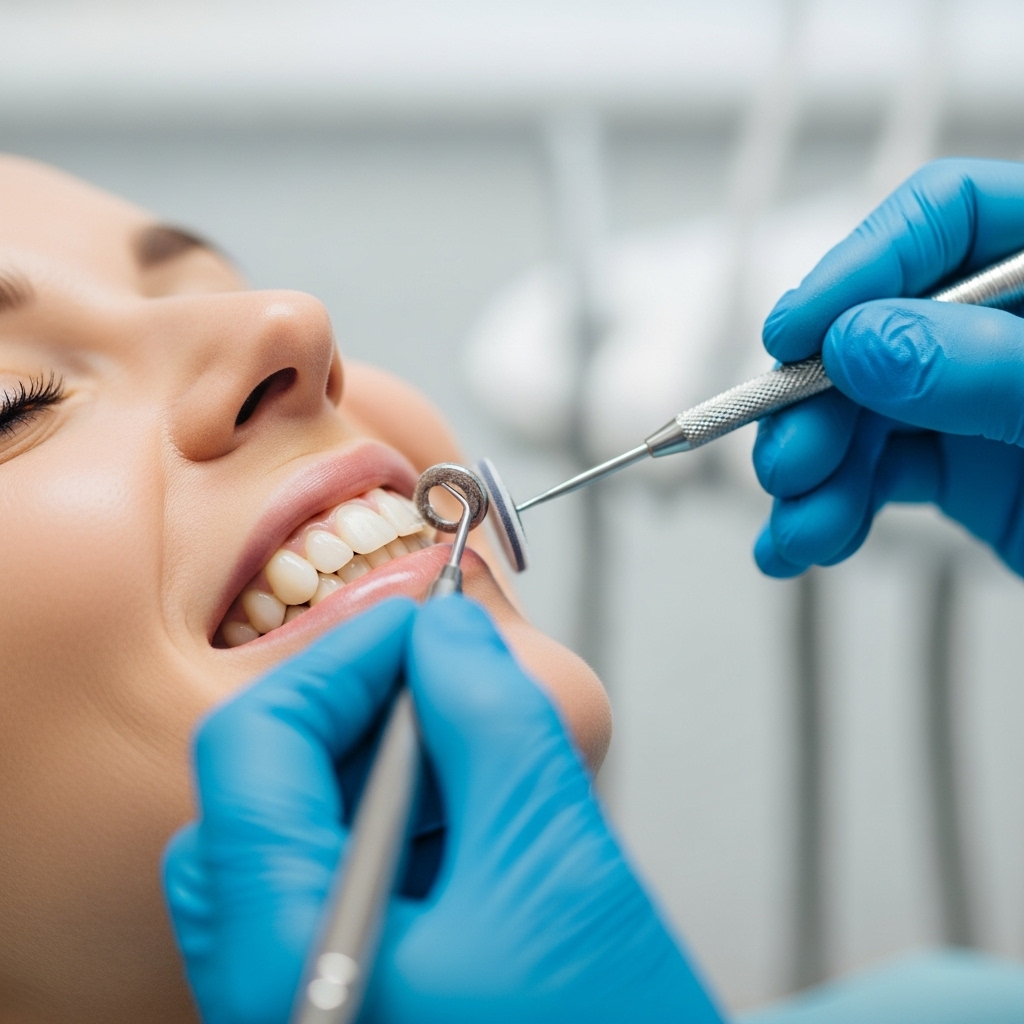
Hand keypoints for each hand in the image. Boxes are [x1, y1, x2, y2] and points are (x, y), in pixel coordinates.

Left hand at [164, 596, 721, 1023]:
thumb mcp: (556, 861)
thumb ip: (491, 718)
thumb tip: (445, 631)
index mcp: (285, 963)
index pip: (250, 751)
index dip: (338, 662)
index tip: (421, 626)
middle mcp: (259, 992)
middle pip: (258, 791)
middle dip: (355, 714)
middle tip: (442, 680)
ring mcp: (292, 998)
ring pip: (292, 833)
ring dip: (375, 765)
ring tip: (470, 754)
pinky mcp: (336, 996)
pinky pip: (328, 882)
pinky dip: (388, 824)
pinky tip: (464, 820)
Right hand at [752, 158, 1023, 576]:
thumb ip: (991, 370)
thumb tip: (863, 341)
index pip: (947, 217)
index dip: (859, 267)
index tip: (796, 333)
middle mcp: (1016, 324)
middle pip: (879, 324)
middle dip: (819, 399)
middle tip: (789, 457)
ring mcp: (987, 397)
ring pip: (862, 409)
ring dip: (814, 472)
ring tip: (801, 527)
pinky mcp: (969, 467)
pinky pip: (878, 472)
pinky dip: (831, 509)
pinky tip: (803, 541)